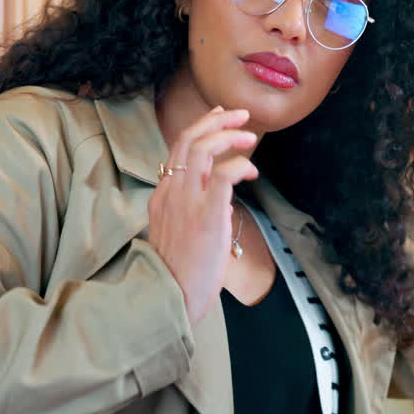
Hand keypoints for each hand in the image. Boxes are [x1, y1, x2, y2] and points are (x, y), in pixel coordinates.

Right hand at [147, 106, 258, 324]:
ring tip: (250, 137)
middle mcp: (171, 192)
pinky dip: (238, 165)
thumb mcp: (177, 235)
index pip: (179, 148)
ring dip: (229, 137)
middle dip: (217, 121)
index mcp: (163, 195)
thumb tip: (223, 204)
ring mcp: (186, 202)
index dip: (201, 128)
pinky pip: (221, 176)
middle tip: (240, 115)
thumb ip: (195, 213)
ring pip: (202, 150)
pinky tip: (250, 171)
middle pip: (189, 140)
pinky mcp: (206, 216)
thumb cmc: (177, 274)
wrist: (168, 298)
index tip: (219, 118)